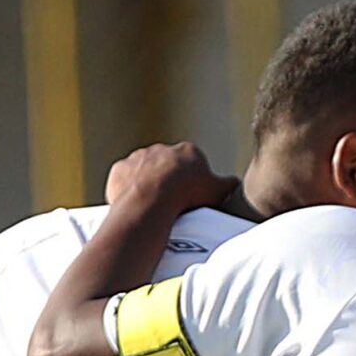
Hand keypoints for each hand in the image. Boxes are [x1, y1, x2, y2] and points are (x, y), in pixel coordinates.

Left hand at [104, 141, 234, 214]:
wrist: (150, 201)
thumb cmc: (188, 196)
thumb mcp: (217, 192)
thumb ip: (228, 185)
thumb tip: (236, 183)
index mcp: (187, 151)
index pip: (193, 162)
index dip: (194, 179)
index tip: (194, 195)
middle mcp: (161, 149)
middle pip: (168, 164)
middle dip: (170, 179)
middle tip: (174, 202)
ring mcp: (138, 157)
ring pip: (145, 171)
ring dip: (149, 184)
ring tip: (155, 206)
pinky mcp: (120, 169)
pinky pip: (126, 179)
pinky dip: (130, 189)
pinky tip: (137, 204)